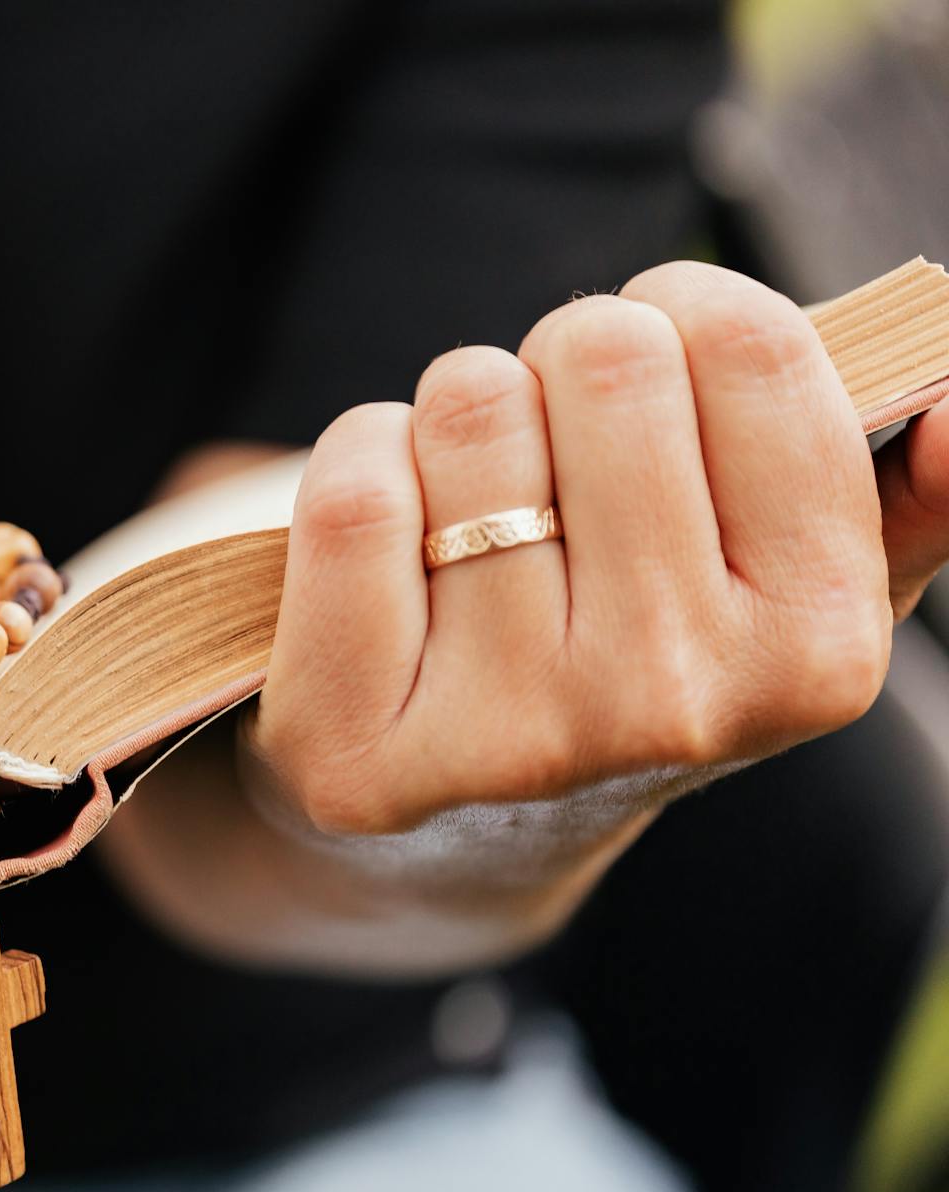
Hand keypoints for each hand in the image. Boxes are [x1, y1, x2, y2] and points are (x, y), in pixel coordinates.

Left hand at [256, 260, 948, 835]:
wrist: (469, 831)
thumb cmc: (641, 658)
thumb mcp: (794, 592)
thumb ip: (908, 492)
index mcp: (814, 649)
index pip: (750, 347)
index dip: (684, 307)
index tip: (661, 352)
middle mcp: (671, 705)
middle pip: (604, 360)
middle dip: (566, 357)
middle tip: (554, 434)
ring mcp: (509, 738)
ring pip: (469, 411)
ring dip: (459, 415)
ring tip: (477, 502)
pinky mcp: (358, 751)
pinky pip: (352, 490)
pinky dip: (360, 458)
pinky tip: (391, 536)